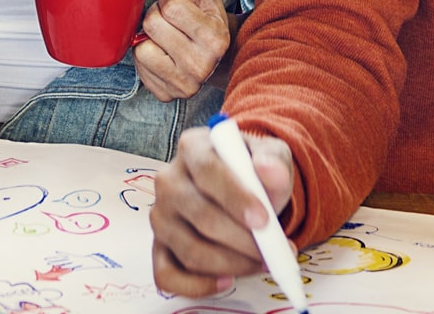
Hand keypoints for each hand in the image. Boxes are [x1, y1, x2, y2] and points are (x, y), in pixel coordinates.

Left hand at [135, 0, 231, 101]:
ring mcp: (184, 85)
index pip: (170, 6)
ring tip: (165, 36)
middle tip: (171, 20)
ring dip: (148, 36)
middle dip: (157, 14)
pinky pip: (138, 67)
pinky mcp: (166, 95)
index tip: (179, 3)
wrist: (216, 54)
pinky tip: (161, 53)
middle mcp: (202, 66)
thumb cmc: (206, 14)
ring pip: (141, 48)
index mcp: (215, 38)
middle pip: (152, 24)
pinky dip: (145, 54)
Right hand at [151, 123, 294, 295]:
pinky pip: (168, 275)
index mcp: (192, 147)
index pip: (207, 171)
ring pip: (191, 250)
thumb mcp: (270, 155)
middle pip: (201, 216)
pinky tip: (227, 280)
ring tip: (262, 263)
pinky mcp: (159, 246)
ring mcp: (160, 216)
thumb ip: (273, 161)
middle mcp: (168, 180)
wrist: (241, 185)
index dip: (235, 197)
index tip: (264, 220)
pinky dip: (199, 285)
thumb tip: (271, 172)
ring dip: (232, 264)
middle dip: (242, 240)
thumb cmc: (252, 169)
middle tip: (274, 251)